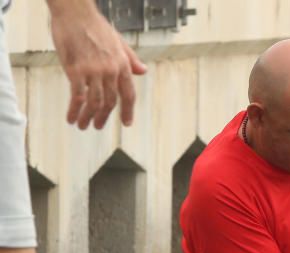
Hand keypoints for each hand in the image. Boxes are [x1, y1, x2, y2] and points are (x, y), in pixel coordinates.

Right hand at [47, 0, 147, 128]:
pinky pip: (77, 96)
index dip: (128, 111)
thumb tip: (143, 71)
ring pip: (94, 102)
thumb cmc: (94, 25)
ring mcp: (94, 71)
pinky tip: (71, 117)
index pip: (129, 94)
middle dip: (103, 117)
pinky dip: (74, 110)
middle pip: (111, 102)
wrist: (75, 13)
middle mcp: (111, 71)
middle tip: (98, 126)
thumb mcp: (119, 42)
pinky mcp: (76, 70)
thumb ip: (131, 59)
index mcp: (123, 65)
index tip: (126, 123)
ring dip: (88, 117)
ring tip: (83, 125)